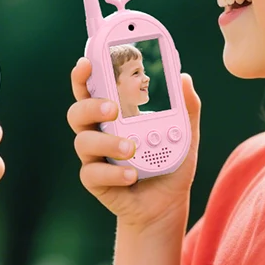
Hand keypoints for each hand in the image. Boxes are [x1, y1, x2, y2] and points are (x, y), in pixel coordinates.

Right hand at [68, 59, 200, 231]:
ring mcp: (95, 156)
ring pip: (84, 141)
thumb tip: (185, 77)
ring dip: (107, 141)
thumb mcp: (184, 133)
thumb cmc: (168, 161)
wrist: (166, 203)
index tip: (87, 62)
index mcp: (115, 112)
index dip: (84, 74)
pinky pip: (94, 173)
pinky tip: (131, 175)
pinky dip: (114, 172)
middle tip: (113, 107)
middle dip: (92, 105)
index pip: (93, 88)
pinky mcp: (96, 180)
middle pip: (78, 111)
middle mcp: (99, 130)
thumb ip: (186, 106)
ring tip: (131, 147)